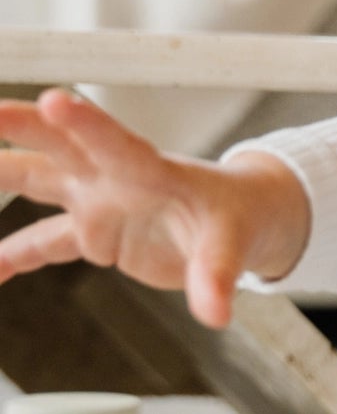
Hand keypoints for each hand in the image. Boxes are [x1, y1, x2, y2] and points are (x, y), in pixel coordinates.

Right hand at [0, 89, 310, 327]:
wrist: (235, 221)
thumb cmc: (236, 219)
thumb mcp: (232, 247)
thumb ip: (216, 278)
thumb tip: (216, 314)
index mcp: (152, 171)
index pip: (117, 142)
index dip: (87, 123)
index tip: (54, 100)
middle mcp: (115, 179)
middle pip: (61, 146)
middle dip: (23, 125)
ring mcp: (98, 202)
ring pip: (37, 181)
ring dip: (0, 173)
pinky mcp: (92, 232)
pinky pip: (40, 243)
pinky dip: (10, 257)